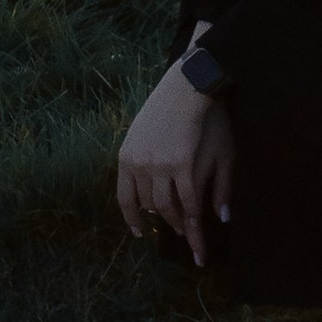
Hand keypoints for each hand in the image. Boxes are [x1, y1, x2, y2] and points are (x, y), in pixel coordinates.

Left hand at [116, 65, 234, 263]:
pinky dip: (192, 213)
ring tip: (186, 232)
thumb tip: (144, 189)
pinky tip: (197, 222)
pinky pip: (187, 198)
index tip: (139, 232)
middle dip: (160, 221)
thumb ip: (140, 162)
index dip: (131, 218)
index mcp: (126, 158)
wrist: (183, 89)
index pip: (125, 198)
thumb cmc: (164, 107)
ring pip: (166, 206)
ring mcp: (159, 166)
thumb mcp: (142, 135)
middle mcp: (139, 165)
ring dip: (176, 222)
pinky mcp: (182, 164)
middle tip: (173, 232)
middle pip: (148, 204)